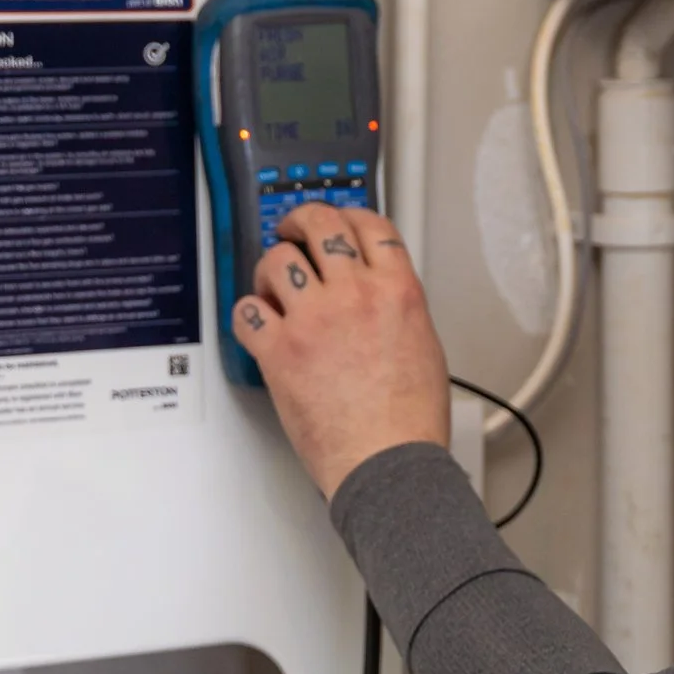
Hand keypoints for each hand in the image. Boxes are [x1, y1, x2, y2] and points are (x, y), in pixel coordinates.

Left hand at [233, 203, 450, 501]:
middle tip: (291, 230)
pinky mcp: (280, 351)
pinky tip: (257, 323)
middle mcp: (355, 295)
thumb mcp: (425, 342)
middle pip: (320, 224)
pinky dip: (248, 313)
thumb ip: (397, 306)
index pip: (370, 223)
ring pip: (277, 260)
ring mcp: (314, 320)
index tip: (336, 220)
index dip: (348, 213)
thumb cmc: (410, 418)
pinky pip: (248, 310)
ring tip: (273, 285)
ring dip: (271, 269)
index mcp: (397, 290)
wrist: (387, 460)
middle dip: (300, 220)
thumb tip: (377, 294)